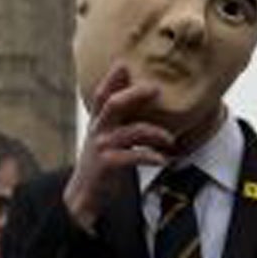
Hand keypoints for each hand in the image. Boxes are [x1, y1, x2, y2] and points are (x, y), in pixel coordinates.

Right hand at [63, 64, 171, 231]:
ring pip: (130, 131)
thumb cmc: (103, 161)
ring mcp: (101, 147)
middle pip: (113, 104)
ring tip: (170, 139)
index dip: (112, 78)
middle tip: (156, 88)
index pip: (102, 94)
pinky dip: (150, 156)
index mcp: (98, 121)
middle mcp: (98, 130)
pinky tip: (163, 160)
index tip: (125, 63)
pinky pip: (132, 156)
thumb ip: (120, 119)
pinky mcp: (107, 164)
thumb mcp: (108, 136)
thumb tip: (142, 98)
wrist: (86, 194)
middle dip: (134, 94)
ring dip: (154, 132)